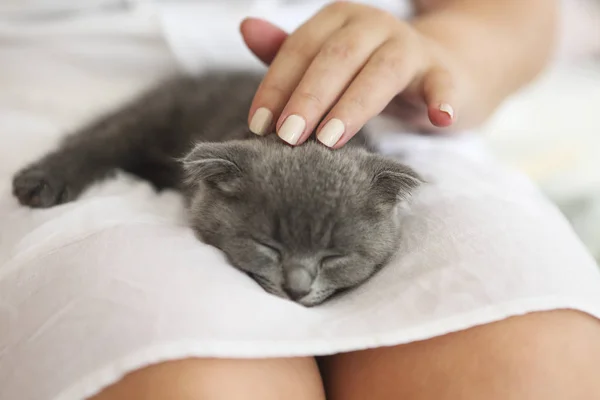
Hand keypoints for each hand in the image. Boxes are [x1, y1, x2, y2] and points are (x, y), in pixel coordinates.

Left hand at [241, 1, 466, 147]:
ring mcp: (409, 46)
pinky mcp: (441, 71)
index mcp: (337, 19)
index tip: (259, 125)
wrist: (435, 67)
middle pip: (336, 58)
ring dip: (353, 105)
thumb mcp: (325, 61)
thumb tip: (246, 27)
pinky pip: (441, 83)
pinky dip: (440, 99)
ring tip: (329, 139)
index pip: (300, 49)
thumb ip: (287, 50)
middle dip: (309, 98)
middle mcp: (372, 24)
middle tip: (287, 137)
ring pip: (380, 71)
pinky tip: (438, 118)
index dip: (277, 86)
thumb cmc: (366, 70)